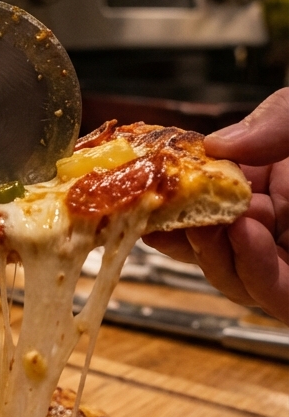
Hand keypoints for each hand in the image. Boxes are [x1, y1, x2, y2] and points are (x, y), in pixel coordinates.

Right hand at [144, 89, 288, 322]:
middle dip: (182, 234)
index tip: (141, 195)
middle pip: (209, 246)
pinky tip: (244, 233)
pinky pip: (273, 294)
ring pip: (233, 277)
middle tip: (160, 214)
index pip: (205, 201)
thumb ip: (270, 122)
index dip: (169, 203)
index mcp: (271, 184)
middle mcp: (278, 226)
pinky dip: (251, 269)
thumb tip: (218, 144)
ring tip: (214, 220)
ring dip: (214, 253)